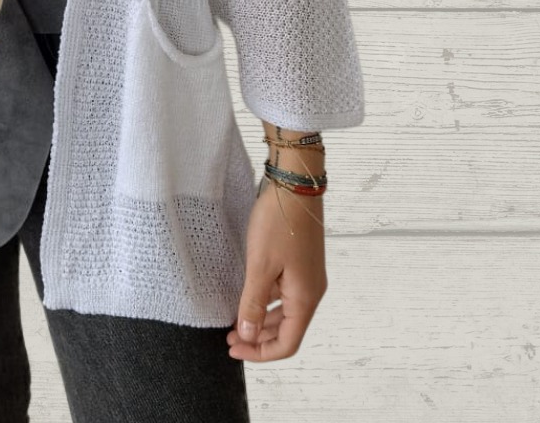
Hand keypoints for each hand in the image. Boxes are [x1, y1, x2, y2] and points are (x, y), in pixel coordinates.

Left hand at [226, 180, 327, 361]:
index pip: (288, 343)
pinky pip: (283, 293)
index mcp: (306, 297)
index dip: (261, 352)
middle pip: (287, 330)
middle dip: (258, 338)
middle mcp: (311, 291)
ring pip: (284, 311)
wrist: (295, 186)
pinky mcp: (299, 263)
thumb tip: (247, 334)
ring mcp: (306, 276)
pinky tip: (247, 296)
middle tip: (229, 338)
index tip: (234, 350)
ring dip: (261, 320)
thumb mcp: (260, 265)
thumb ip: (253, 303)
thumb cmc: (279, 223)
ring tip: (234, 321)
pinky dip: (266, 301)